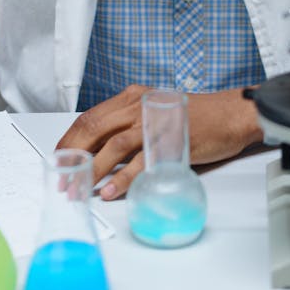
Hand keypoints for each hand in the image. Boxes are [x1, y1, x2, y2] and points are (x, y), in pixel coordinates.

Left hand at [56, 85, 263, 200]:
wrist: (230, 114)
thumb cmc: (194, 116)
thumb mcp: (154, 112)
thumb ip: (130, 124)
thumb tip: (102, 150)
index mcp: (132, 97)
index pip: (90, 117)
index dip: (70, 140)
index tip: (59, 159)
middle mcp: (139, 106)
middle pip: (95, 128)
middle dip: (74, 155)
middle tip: (63, 179)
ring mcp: (154, 123)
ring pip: (114, 145)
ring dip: (94, 170)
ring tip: (81, 190)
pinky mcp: (170, 142)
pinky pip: (140, 162)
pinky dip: (123, 179)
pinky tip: (111, 192)